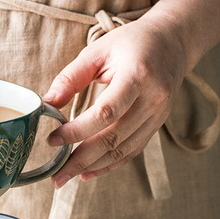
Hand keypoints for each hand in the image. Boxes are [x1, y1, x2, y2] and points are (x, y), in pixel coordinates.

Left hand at [44, 16, 186, 187]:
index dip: (77, 131)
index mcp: (138, 76)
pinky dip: (108, 166)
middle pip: (112, 138)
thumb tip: (47, 105)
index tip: (52, 140)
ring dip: (91, 167)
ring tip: (66, 177)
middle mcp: (152, 100)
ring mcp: (157, 116)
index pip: (105, 113)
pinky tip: (86, 173)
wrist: (172, 42)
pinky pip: (131, 152)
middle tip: (56, 176)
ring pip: (122, 151)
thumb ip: (70, 77)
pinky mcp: (155, 127)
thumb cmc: (130, 44)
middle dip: (80, 160)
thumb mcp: (98, 51)